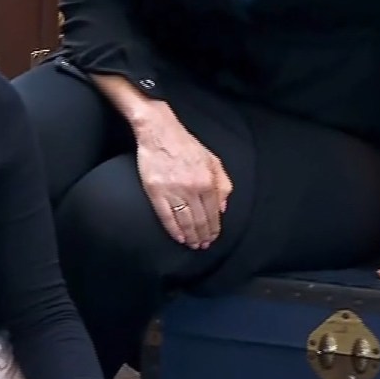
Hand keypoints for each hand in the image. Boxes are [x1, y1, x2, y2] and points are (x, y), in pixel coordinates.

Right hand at [134, 117, 231, 249]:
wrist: (160, 132)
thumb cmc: (186, 145)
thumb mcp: (213, 161)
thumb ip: (223, 184)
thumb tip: (223, 208)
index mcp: (208, 181)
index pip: (213, 213)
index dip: (214, 229)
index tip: (213, 238)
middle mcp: (192, 189)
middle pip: (200, 220)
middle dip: (203, 236)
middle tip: (203, 245)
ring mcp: (173, 191)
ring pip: (185, 221)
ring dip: (190, 236)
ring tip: (192, 244)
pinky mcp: (156, 191)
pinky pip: (166, 216)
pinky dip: (173, 229)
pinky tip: (178, 237)